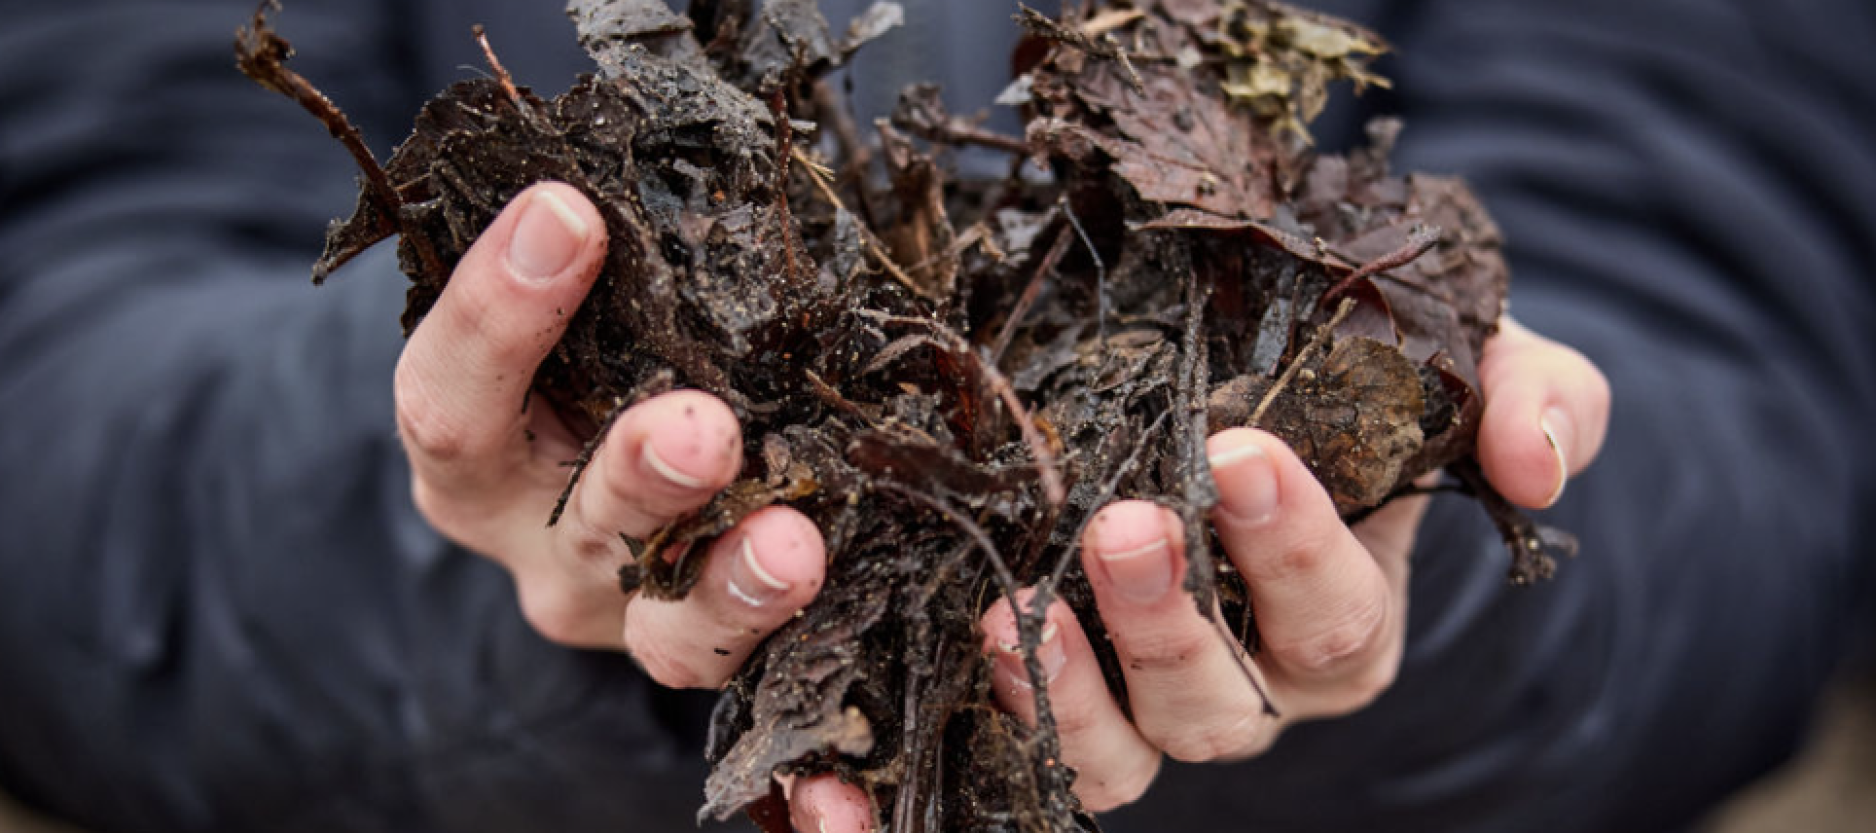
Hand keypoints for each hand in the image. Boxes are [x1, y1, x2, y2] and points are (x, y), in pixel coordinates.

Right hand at [395, 182, 825, 687]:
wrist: (597, 470)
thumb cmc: (582, 358)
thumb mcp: (561, 318)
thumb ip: (584, 271)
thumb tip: (618, 182)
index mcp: (474, 454)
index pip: (450, 401)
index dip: (498, 313)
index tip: (567, 213)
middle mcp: (540, 546)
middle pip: (576, 526)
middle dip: (643, 475)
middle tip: (703, 428)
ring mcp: (626, 617)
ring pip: (672, 630)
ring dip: (736, 586)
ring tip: (794, 545)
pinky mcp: (711, 650)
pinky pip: (761, 656)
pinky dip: (811, 620)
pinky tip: (857, 569)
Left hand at [791, 320, 1608, 828]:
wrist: (1243, 383)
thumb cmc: (1356, 381)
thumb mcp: (1459, 365)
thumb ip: (1534, 399)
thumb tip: (1539, 466)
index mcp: (1341, 622)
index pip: (1337, 621)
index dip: (1294, 551)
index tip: (1241, 453)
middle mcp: (1247, 683)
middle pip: (1220, 703)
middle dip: (1171, 623)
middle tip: (1123, 522)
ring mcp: (1140, 699)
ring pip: (1117, 750)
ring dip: (1066, 687)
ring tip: (1012, 603)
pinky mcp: (1049, 690)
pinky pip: (1023, 747)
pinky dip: (982, 726)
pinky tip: (949, 655)